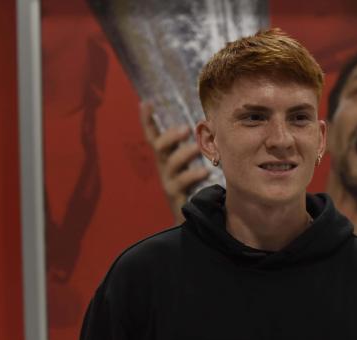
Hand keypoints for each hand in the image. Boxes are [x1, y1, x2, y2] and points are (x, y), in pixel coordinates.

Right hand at [140, 102, 209, 223]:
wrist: (191, 220)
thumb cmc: (196, 186)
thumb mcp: (192, 165)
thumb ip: (197, 147)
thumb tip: (211, 124)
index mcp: (167, 158)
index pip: (153, 137)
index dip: (147, 121)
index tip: (146, 103)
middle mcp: (164, 168)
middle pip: (160, 147)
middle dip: (171, 136)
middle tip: (186, 128)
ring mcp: (169, 182)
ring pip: (172, 164)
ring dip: (185, 154)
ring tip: (198, 148)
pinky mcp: (176, 196)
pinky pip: (182, 183)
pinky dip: (193, 175)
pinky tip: (204, 172)